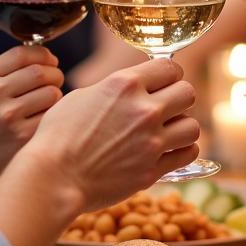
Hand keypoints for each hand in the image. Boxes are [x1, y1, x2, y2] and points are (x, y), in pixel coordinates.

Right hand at [0, 45, 63, 198]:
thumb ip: (10, 68)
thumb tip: (48, 57)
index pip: (24, 54)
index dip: (44, 55)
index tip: (50, 61)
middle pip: (41, 73)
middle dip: (55, 74)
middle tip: (55, 81)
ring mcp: (7, 115)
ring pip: (52, 93)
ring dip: (56, 94)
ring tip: (48, 100)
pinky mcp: (21, 135)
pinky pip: (51, 115)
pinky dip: (53, 113)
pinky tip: (44, 116)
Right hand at [29, 58, 198, 211]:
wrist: (52, 178)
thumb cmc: (58, 136)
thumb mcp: (83, 96)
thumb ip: (115, 88)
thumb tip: (133, 86)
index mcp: (125, 84)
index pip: (171, 67)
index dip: (168, 75)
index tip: (163, 83)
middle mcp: (144, 110)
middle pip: (188, 93)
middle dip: (178, 98)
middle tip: (166, 107)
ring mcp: (151, 142)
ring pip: (192, 125)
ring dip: (181, 127)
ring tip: (167, 132)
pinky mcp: (152, 170)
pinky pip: (188, 153)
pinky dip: (182, 151)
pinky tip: (169, 150)